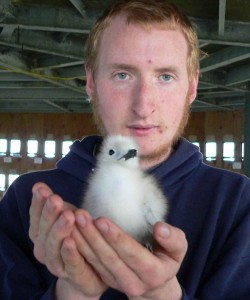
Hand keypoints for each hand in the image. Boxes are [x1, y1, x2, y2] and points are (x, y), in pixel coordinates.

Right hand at [29, 183, 106, 298]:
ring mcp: (57, 264)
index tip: (41, 188)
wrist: (88, 270)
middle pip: (43, 231)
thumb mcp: (66, 217)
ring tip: (68, 215)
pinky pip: (70, 264)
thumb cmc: (76, 237)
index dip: (38, 203)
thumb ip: (55, 205)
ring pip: (54, 248)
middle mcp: (44, 249)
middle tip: (55, 200)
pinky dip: (69, 253)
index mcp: (41, 234)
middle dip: (49, 214)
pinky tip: (71, 241)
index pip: (36, 217)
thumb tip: (38, 185)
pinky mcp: (74, 275)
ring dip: (59, 230)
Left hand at [74, 209, 187, 299]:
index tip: (102, 220)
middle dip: (93, 236)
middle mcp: (133, 281)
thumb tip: (160, 228)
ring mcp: (117, 282)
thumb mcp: (178, 249)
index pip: (131, 254)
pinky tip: (72, 232)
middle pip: (109, 258)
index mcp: (152, 273)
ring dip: (83, 241)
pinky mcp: (106, 278)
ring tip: (74, 220)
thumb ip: (173, 239)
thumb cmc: (167, 259)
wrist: (155, 284)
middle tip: (81, 216)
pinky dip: (80, 248)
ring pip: (96, 261)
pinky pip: (90, 263)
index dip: (116, 237)